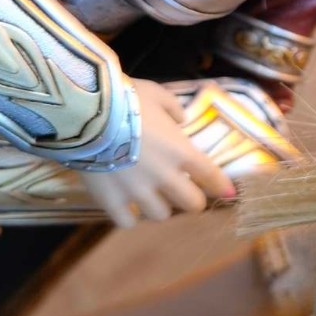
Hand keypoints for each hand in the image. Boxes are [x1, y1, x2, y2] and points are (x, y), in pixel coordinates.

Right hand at [81, 78, 236, 225]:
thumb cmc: (126, 98)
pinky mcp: (111, 200)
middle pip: (192, 205)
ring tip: (151, 197)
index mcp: (181, 152)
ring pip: (161, 215)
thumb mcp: (157, 94)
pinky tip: (126, 207)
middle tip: (184, 193)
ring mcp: (137, 192)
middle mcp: (165, 177)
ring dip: (160, 206)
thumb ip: (173, 108)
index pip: (211, 176)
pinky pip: (127, 222)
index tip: (228, 193)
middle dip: (192, 200)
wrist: (86, 112)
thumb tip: (180, 118)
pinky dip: (129, 216)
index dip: (222, 187)